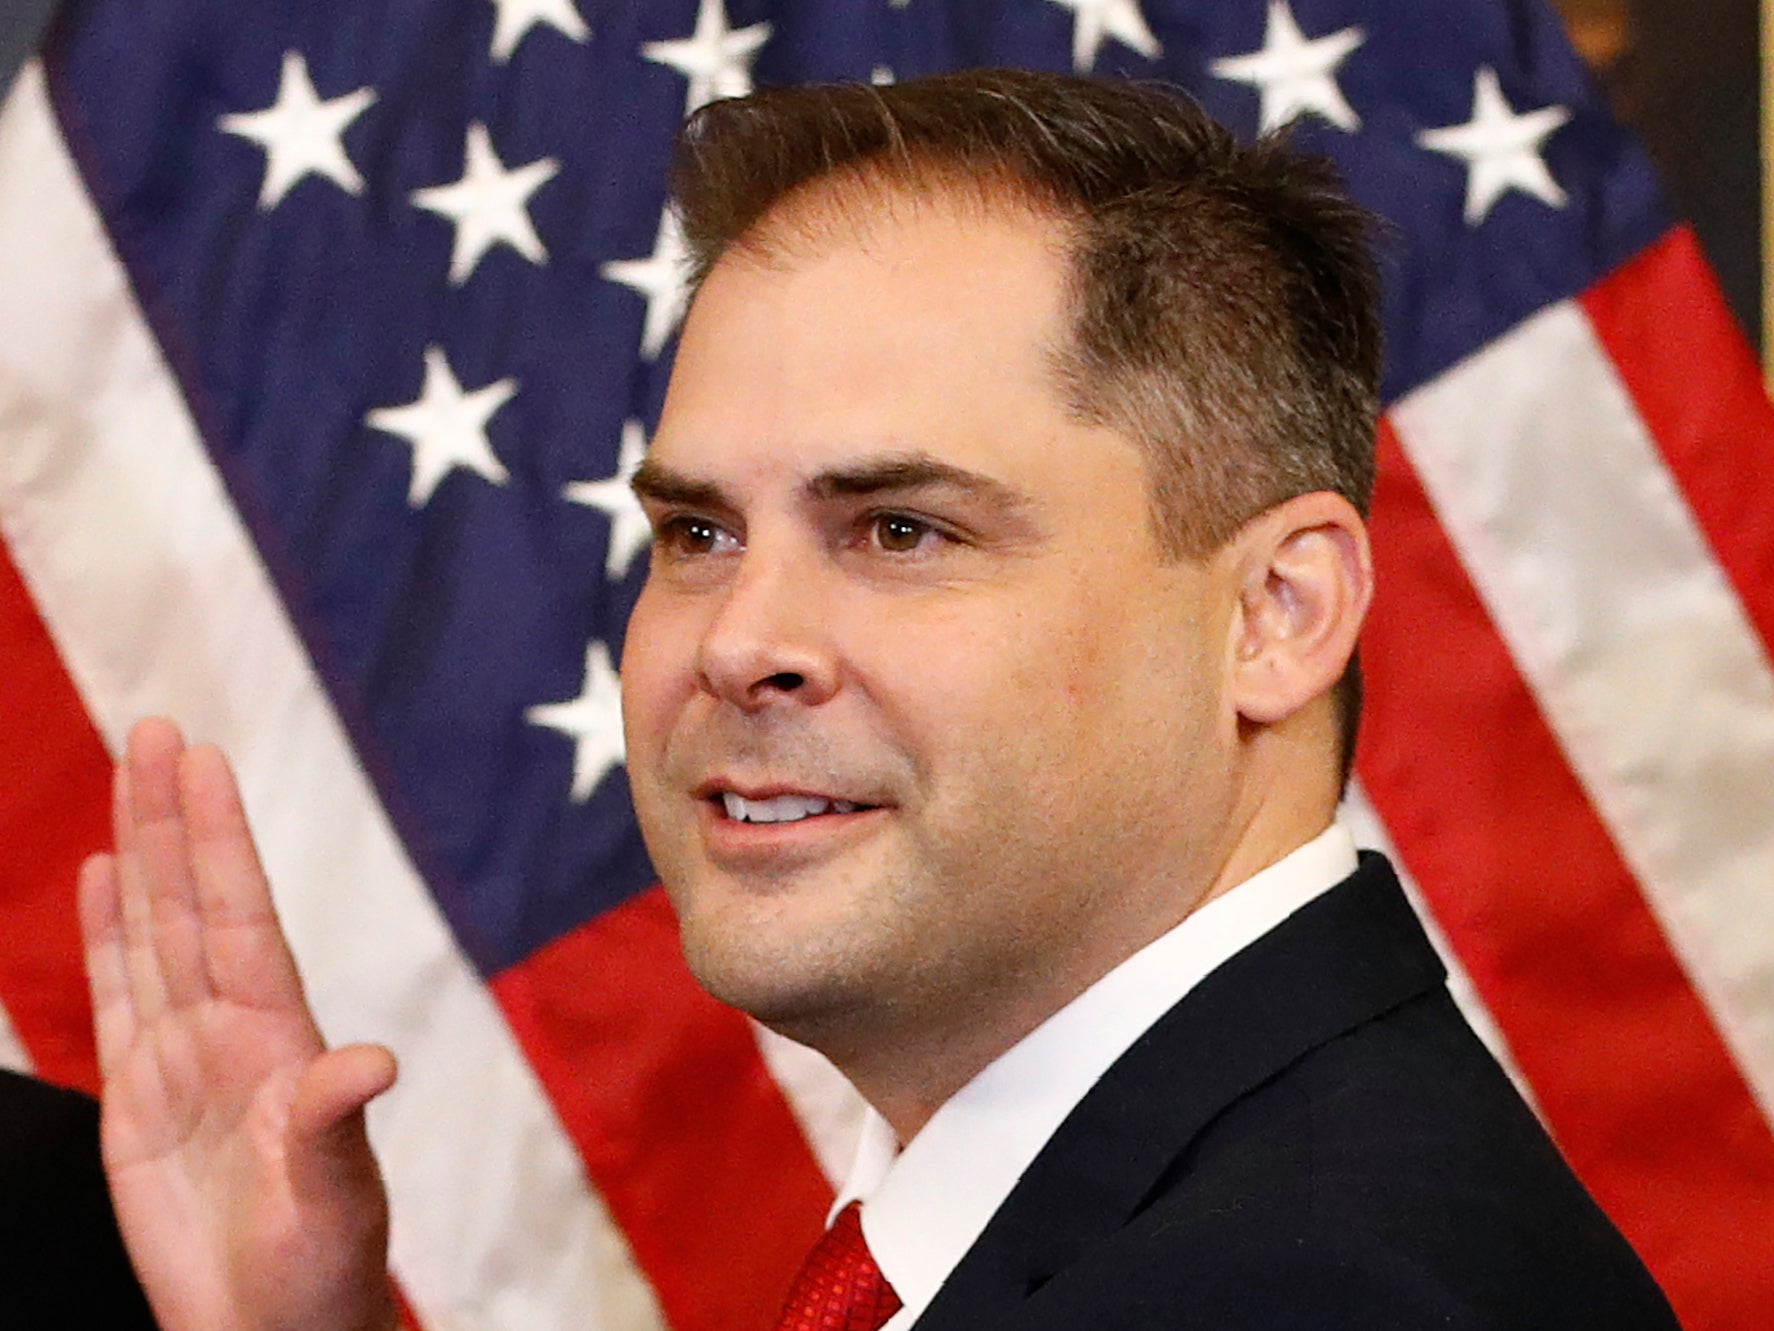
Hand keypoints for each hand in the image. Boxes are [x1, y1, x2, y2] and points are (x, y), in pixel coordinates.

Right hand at [79, 718, 399, 1330]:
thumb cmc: (322, 1272)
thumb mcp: (335, 1199)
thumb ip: (335, 1127)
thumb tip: (370, 1062)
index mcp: (279, 1039)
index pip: (240, 916)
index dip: (217, 840)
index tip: (202, 763)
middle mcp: (229, 1030)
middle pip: (191, 903)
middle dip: (172, 819)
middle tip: (157, 730)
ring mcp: (181, 1058)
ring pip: (152, 933)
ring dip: (137, 855)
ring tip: (128, 774)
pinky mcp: (137, 1100)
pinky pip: (116, 996)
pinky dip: (106, 935)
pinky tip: (101, 877)